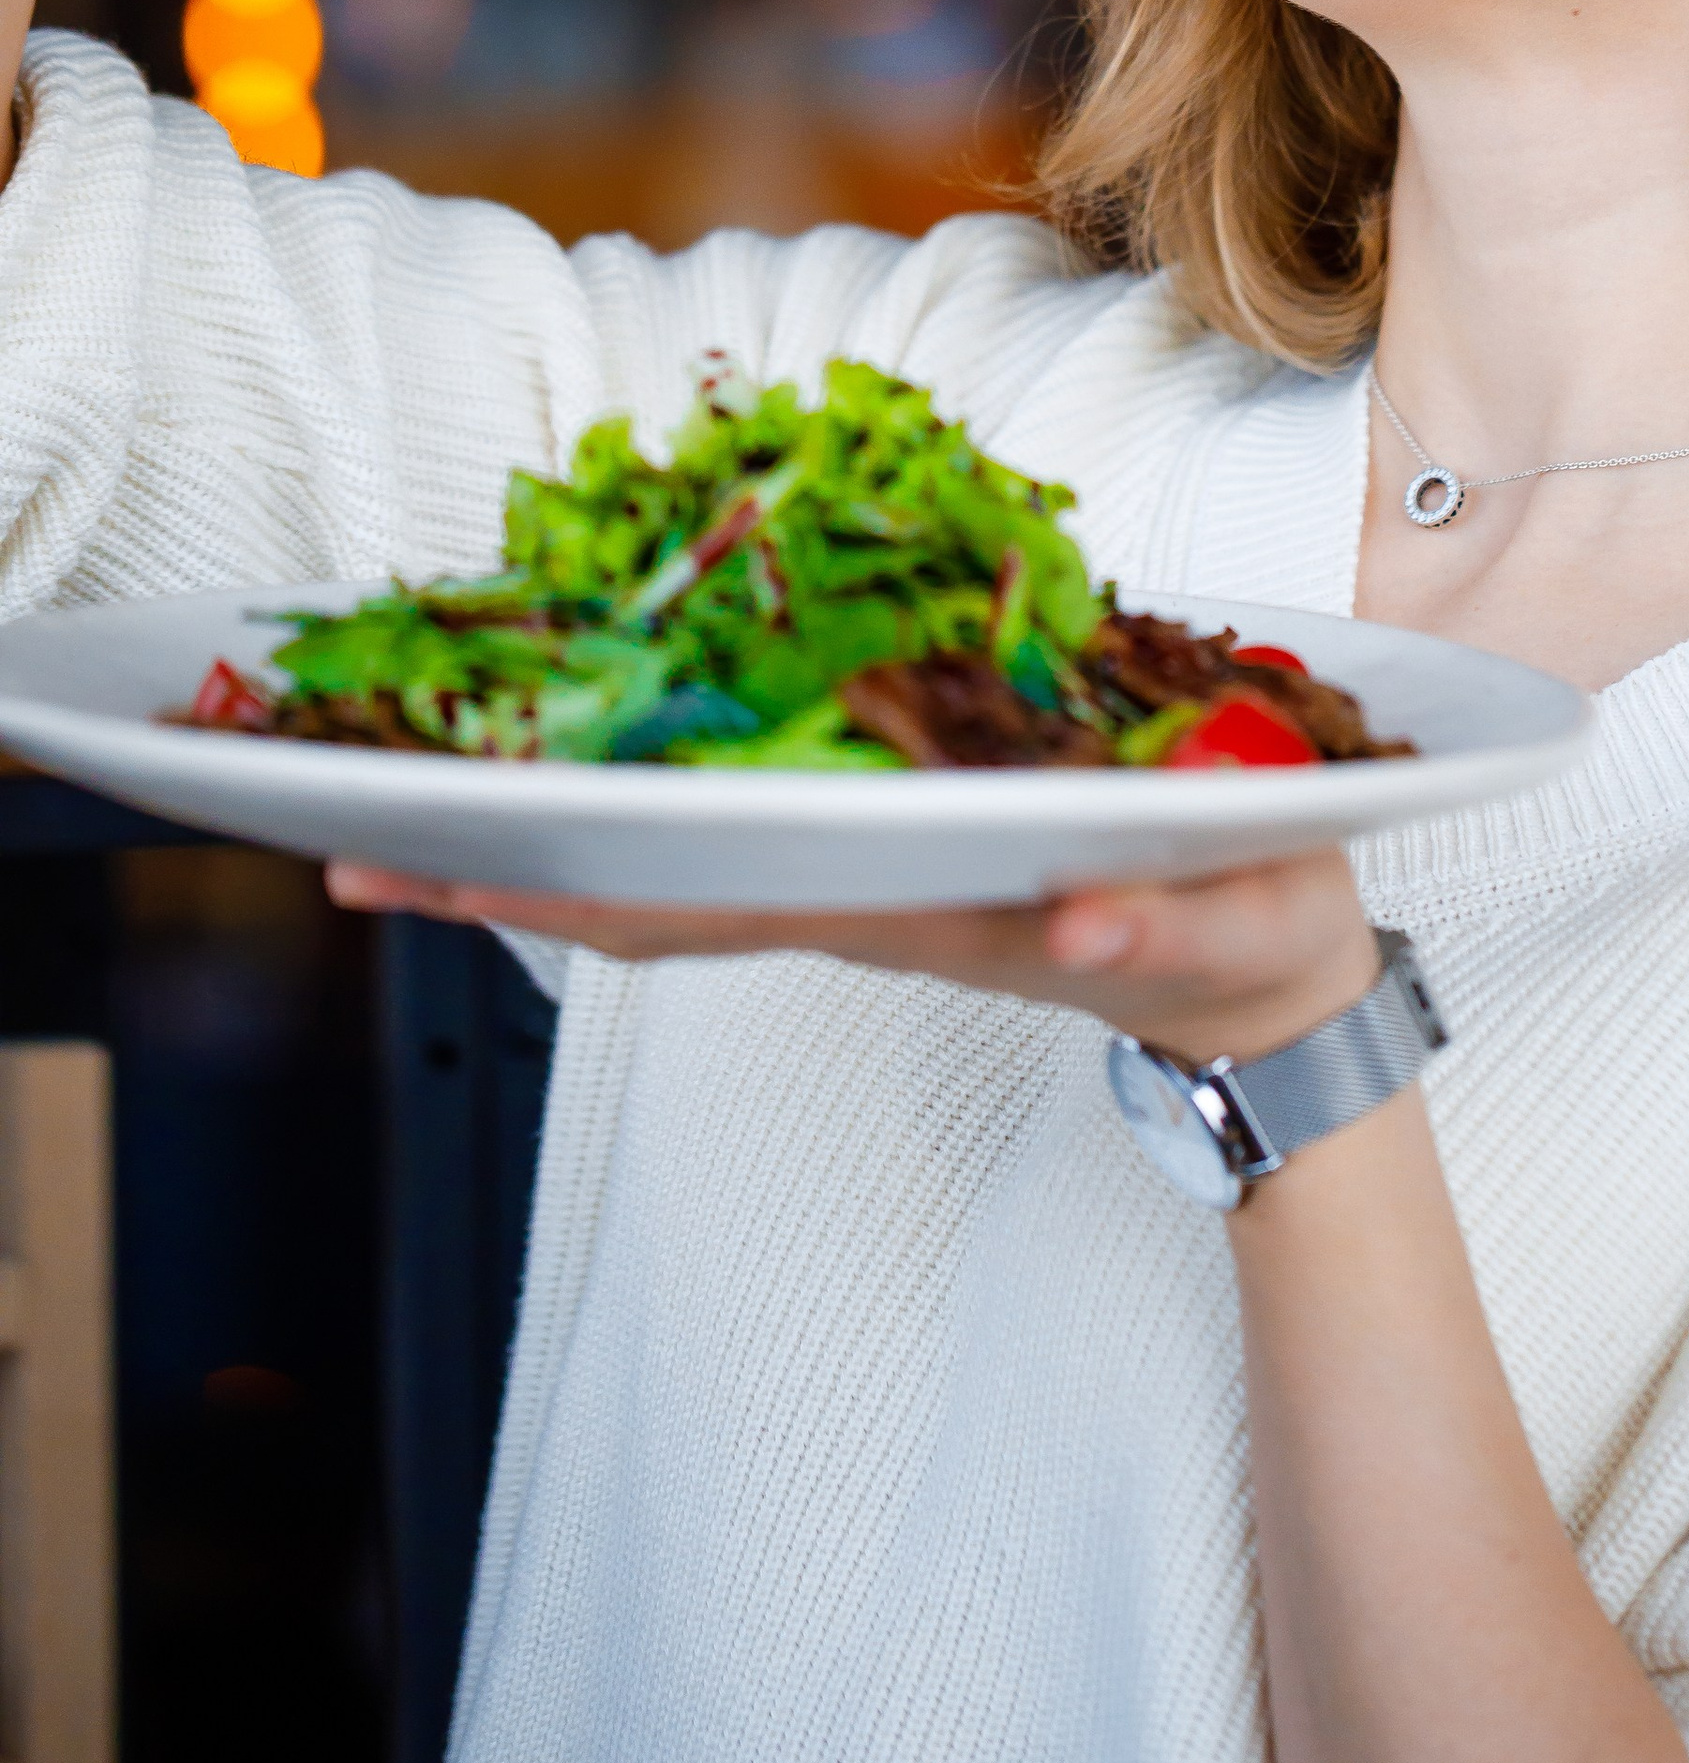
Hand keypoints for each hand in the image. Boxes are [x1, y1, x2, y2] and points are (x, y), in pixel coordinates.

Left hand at [324, 844, 1383, 1065]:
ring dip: (549, 839)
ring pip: (682, 866)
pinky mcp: (903, 844)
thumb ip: (1165, 928)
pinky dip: (643, 811)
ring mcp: (875, 874)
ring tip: (411, 797)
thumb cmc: (1248, 936)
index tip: (447, 866)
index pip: (719, 899)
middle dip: (504, 869)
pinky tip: (572, 779)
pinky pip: (745, 832)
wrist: (1270, 982)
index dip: (580, 882)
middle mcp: (868, 892)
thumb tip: (1077, 930)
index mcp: (923, 903)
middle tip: (345, 841)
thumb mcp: (1232, 929)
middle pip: (654, 891)